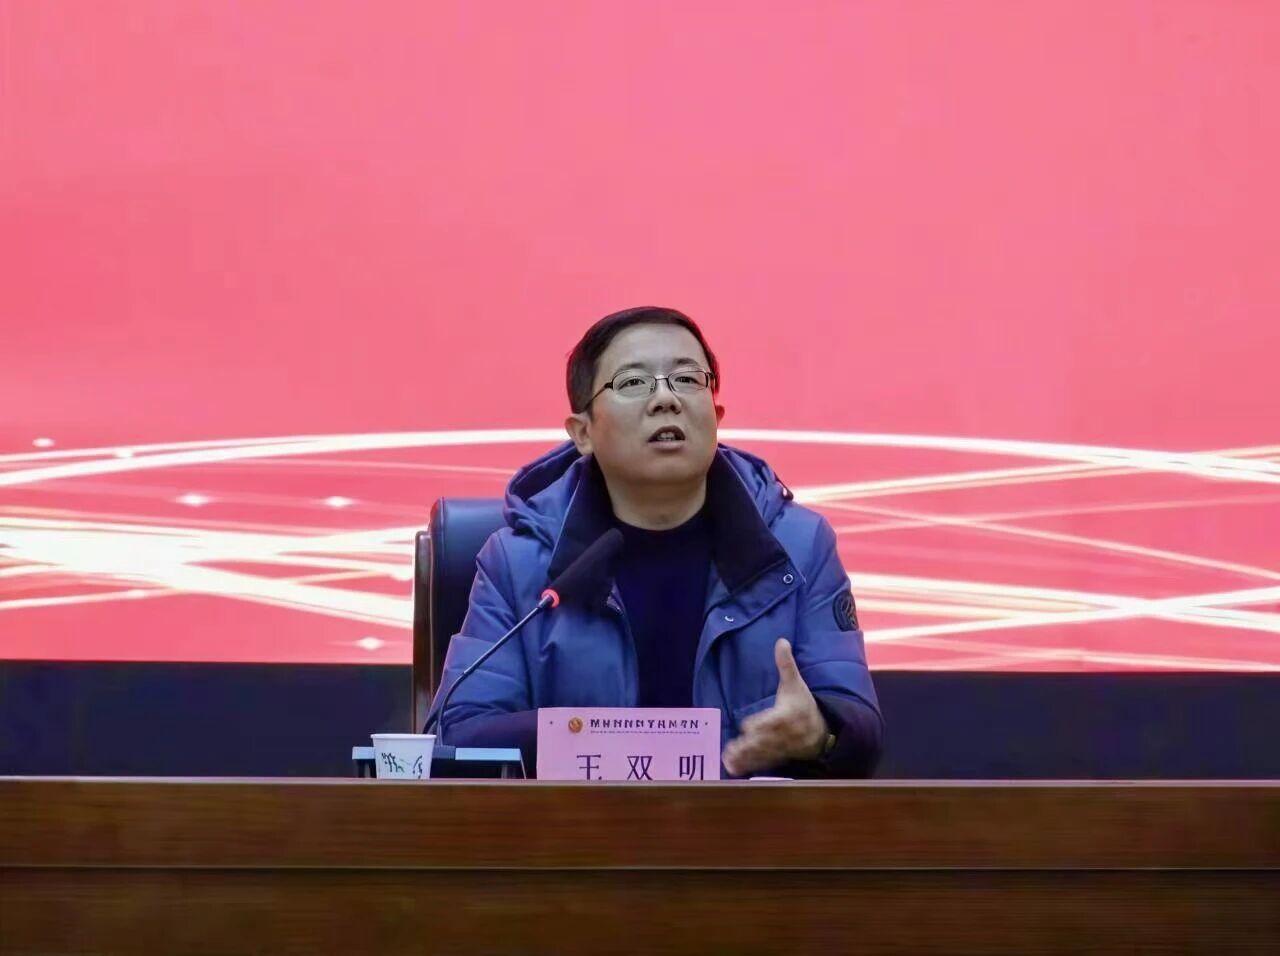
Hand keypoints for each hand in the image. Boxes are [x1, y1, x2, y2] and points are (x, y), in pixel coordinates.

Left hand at [722, 638, 828, 776]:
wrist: (821, 731)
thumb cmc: (803, 704)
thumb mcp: (796, 683)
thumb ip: (786, 664)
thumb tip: (781, 640)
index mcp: (788, 715)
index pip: (774, 721)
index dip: (761, 724)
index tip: (746, 726)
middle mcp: (785, 734)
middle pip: (767, 741)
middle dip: (750, 745)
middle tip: (733, 747)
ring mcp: (780, 748)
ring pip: (762, 754)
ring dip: (745, 758)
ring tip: (728, 759)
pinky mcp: (776, 757)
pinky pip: (761, 763)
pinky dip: (748, 766)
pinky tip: (732, 768)